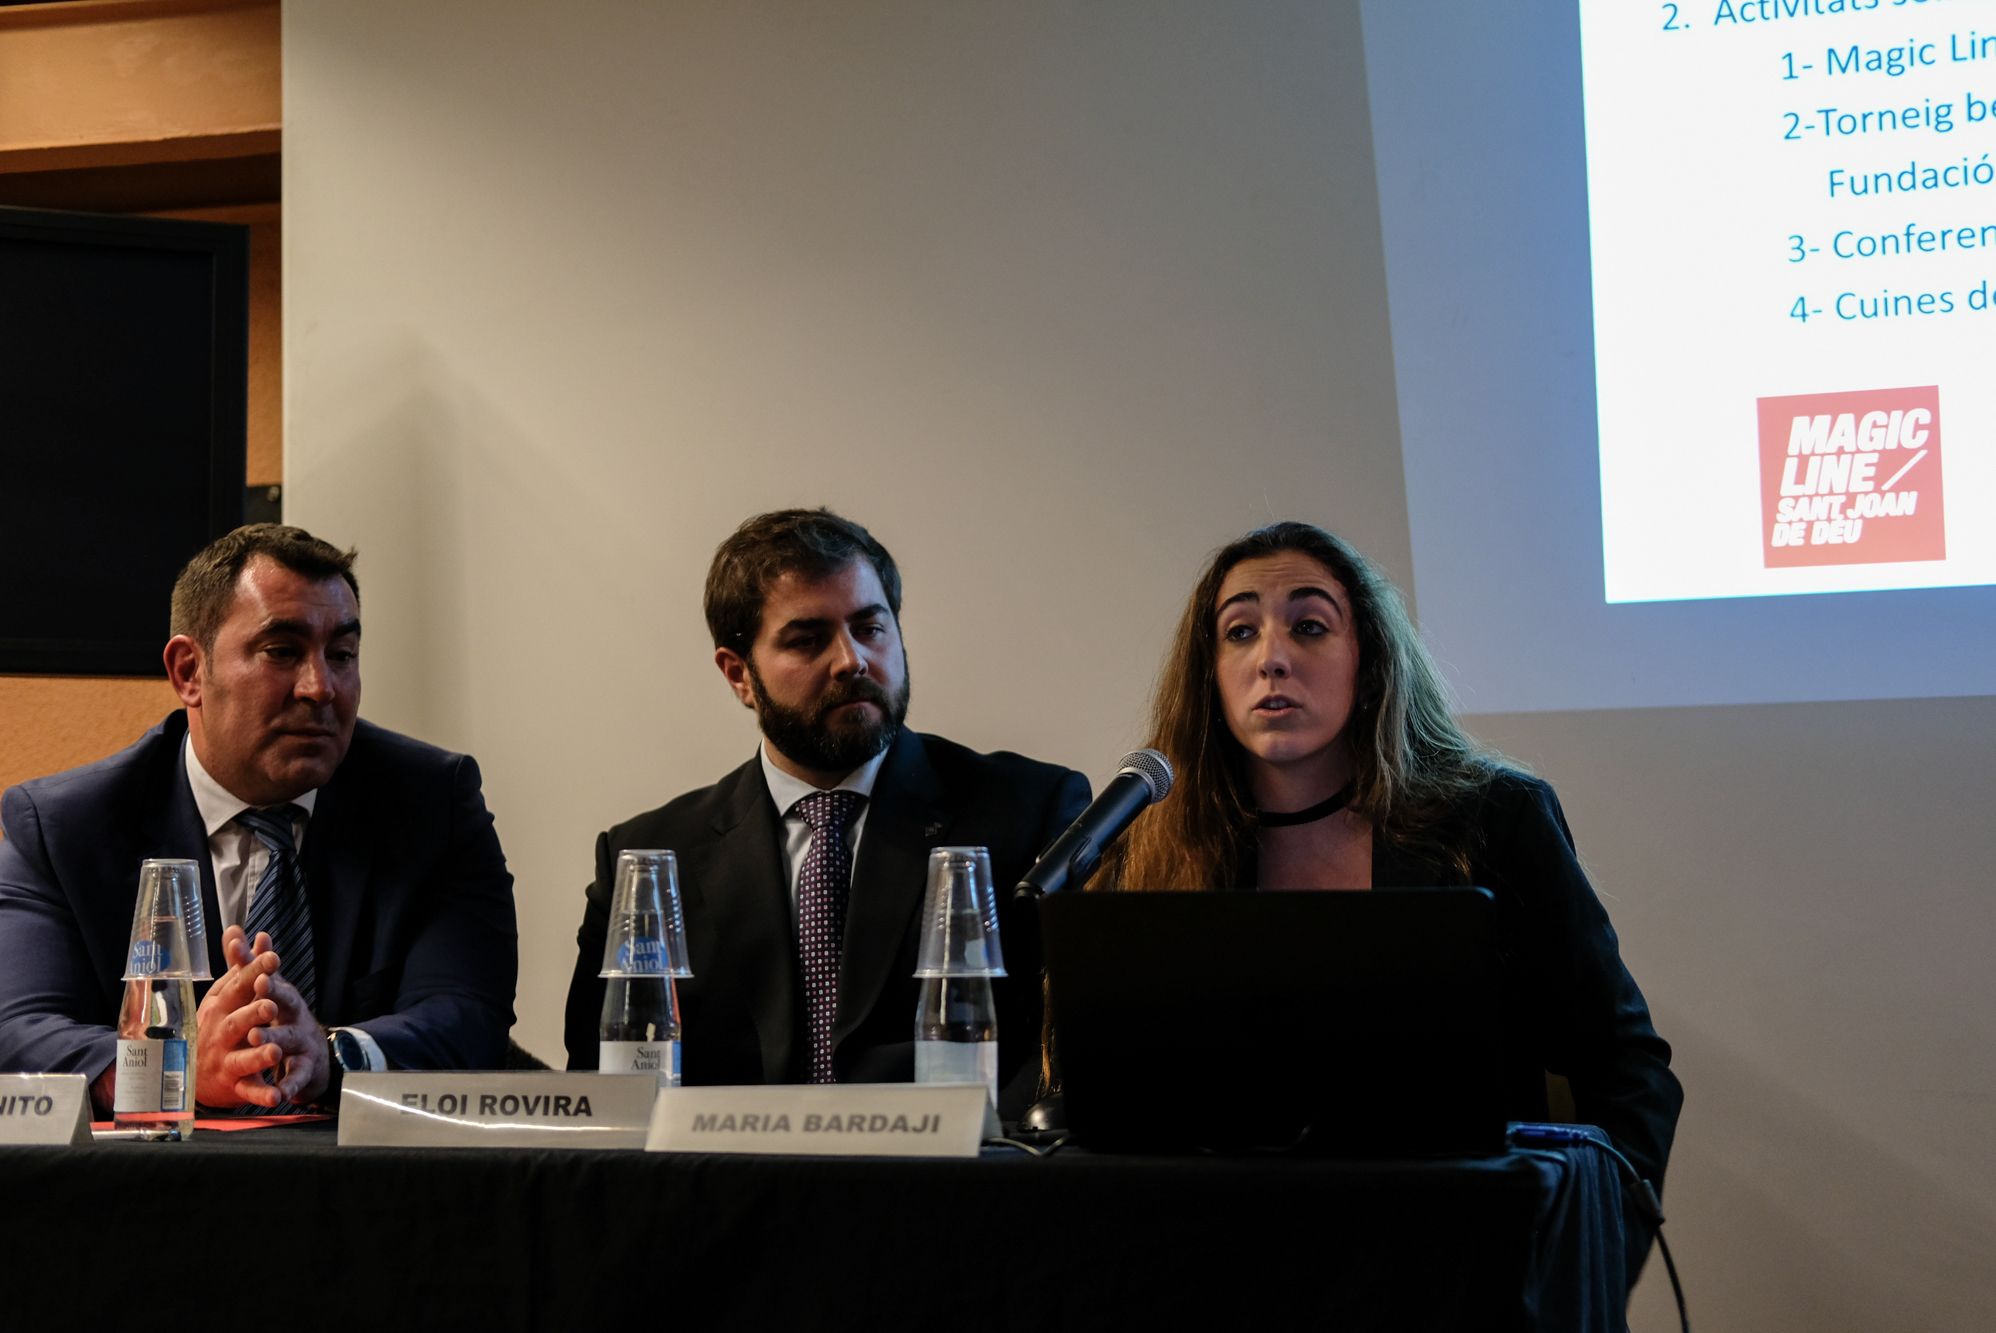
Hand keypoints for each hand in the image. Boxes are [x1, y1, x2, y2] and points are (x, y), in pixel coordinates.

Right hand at [194, 926, 286, 1107]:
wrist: (191, 1073)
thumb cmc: (217, 1025)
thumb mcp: (225, 994)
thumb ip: (238, 964)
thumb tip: (239, 929)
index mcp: (222, 1008)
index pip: (238, 987)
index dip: (254, 972)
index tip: (272, 957)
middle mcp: (221, 1034)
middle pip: (237, 1023)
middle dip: (253, 1013)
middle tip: (269, 1004)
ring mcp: (226, 1061)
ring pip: (242, 1059)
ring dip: (258, 1055)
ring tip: (275, 1051)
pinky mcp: (235, 1086)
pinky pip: (249, 1092)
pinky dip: (262, 1095)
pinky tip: (277, 1096)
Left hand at [247, 966, 331, 1106]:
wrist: (314, 1058)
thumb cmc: (286, 1019)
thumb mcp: (272, 991)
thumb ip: (254, 964)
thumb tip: (242, 930)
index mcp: (284, 998)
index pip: (275, 980)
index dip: (267, 974)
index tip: (259, 969)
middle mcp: (296, 1017)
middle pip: (287, 1006)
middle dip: (274, 1000)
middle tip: (261, 996)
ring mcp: (301, 1043)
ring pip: (287, 1041)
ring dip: (273, 1040)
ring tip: (257, 1039)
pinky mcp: (303, 1071)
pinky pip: (295, 1078)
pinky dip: (287, 1086)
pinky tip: (279, 1092)